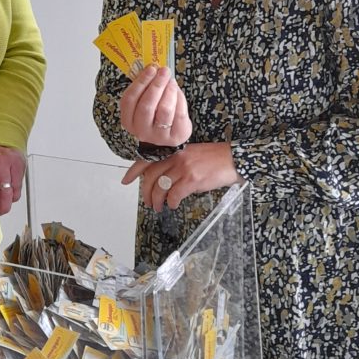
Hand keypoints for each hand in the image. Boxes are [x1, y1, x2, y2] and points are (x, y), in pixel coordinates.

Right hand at [120, 65, 191, 145]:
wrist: (170, 133)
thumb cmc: (155, 114)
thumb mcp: (146, 101)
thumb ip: (146, 87)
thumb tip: (154, 68)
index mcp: (128, 120)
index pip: (129, 100)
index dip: (140, 82)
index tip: (151, 69)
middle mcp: (141, 131)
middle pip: (147, 105)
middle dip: (156, 85)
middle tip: (164, 72)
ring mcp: (158, 136)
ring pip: (164, 110)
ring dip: (169, 91)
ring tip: (171, 82)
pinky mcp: (175, 137)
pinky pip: (179, 114)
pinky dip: (180, 99)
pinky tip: (177, 92)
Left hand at [121, 142, 241, 210]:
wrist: (233, 159)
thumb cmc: (215, 158)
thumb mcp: (191, 155)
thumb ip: (176, 163)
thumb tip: (164, 180)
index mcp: (174, 151)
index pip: (147, 159)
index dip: (134, 171)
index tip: (125, 180)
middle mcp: (176, 157)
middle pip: (151, 176)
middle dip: (145, 192)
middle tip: (147, 202)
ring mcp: (183, 168)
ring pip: (160, 187)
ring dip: (156, 200)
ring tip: (159, 207)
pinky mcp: (192, 180)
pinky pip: (174, 194)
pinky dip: (171, 202)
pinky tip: (173, 205)